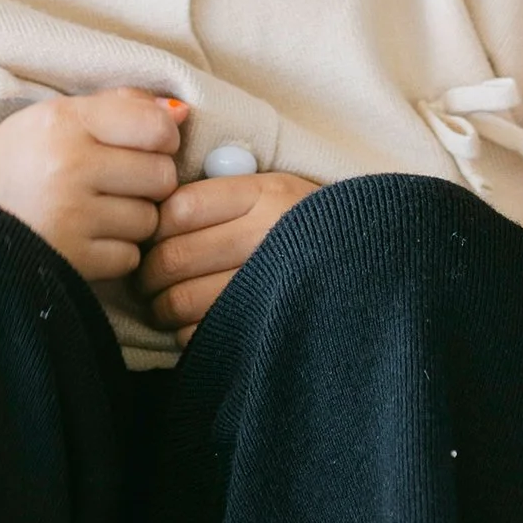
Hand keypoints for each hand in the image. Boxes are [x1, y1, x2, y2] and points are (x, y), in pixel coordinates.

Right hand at [0, 86, 183, 276]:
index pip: (156, 129)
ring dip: (133, 219)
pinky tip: (89, 237)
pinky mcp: (70, 259)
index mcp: (65, 122)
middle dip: (149, 182)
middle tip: (118, 182)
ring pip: (149, 220)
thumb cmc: (24, 158)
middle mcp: (68, 167)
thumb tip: (182, 114)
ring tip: (99, 210)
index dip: (160, 139)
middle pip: (161, 177)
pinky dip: (117, 251)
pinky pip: (129, 257)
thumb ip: (122, 106)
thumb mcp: (61, 116)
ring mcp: (69, 217)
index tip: (143, 145)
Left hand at [138, 168, 319, 335]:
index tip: (151, 238)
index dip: (154, 227)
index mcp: (263, 194)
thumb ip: (223, 194)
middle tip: (146, 281)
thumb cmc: (312, 224)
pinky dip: (187, 332)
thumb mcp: (275, 190)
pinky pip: (203, 332)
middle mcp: (265, 234)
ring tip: (163, 307)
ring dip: (162, 308)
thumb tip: (158, 209)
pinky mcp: (268, 323)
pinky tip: (194, 325)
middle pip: (174, 256)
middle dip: (148, 274)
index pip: (179, 208)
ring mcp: (267, 282)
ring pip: (181, 299)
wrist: (376, 261)